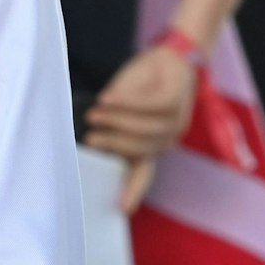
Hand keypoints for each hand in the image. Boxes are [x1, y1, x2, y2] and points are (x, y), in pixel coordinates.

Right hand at [83, 45, 197, 211]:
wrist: (169, 56)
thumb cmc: (142, 85)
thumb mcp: (122, 106)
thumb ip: (112, 121)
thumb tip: (89, 134)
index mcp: (154, 145)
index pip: (143, 171)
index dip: (133, 190)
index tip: (123, 209)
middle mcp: (167, 138)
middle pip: (139, 148)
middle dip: (112, 144)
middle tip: (89, 139)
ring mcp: (175, 120)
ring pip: (144, 127)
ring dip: (116, 120)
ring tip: (94, 113)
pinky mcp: (175, 98)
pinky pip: (148, 104)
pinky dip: (126, 102)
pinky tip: (108, 97)